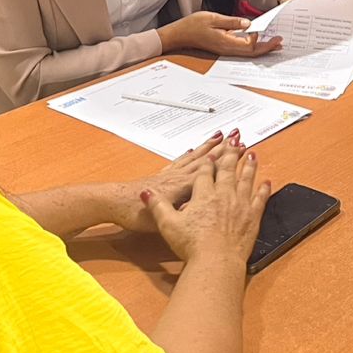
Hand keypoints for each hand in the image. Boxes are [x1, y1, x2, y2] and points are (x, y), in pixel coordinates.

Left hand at [110, 131, 229, 232]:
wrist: (113, 203)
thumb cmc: (136, 214)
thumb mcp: (162, 218)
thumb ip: (182, 212)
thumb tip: (200, 208)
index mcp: (182, 186)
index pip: (209, 169)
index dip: (225, 159)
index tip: (240, 147)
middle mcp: (178, 177)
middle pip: (204, 158)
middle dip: (221, 147)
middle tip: (235, 134)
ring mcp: (169, 175)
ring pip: (193, 157)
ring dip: (207, 146)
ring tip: (219, 135)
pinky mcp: (161, 176)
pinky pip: (180, 162)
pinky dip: (189, 155)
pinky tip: (192, 150)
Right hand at [141, 139, 271, 263]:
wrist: (216, 261)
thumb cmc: (192, 245)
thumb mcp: (168, 225)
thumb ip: (158, 206)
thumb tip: (146, 193)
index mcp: (203, 196)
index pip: (205, 173)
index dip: (207, 163)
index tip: (210, 155)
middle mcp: (223, 195)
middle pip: (227, 170)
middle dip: (230, 155)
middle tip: (235, 143)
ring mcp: (240, 205)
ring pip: (246, 180)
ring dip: (249, 166)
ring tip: (252, 154)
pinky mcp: (252, 217)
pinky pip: (260, 199)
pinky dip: (264, 189)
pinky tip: (267, 182)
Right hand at [158, 11, 282, 56]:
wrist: (178, 34)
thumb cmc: (193, 25)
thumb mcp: (213, 18)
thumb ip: (232, 21)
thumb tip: (249, 24)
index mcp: (226, 43)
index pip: (250, 46)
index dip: (260, 40)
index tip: (266, 31)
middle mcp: (227, 49)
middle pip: (252, 53)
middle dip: (267, 48)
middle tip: (280, 42)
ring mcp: (225, 49)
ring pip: (248, 52)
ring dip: (262, 48)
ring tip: (274, 43)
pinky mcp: (224, 47)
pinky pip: (242, 49)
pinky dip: (252, 46)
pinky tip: (257, 40)